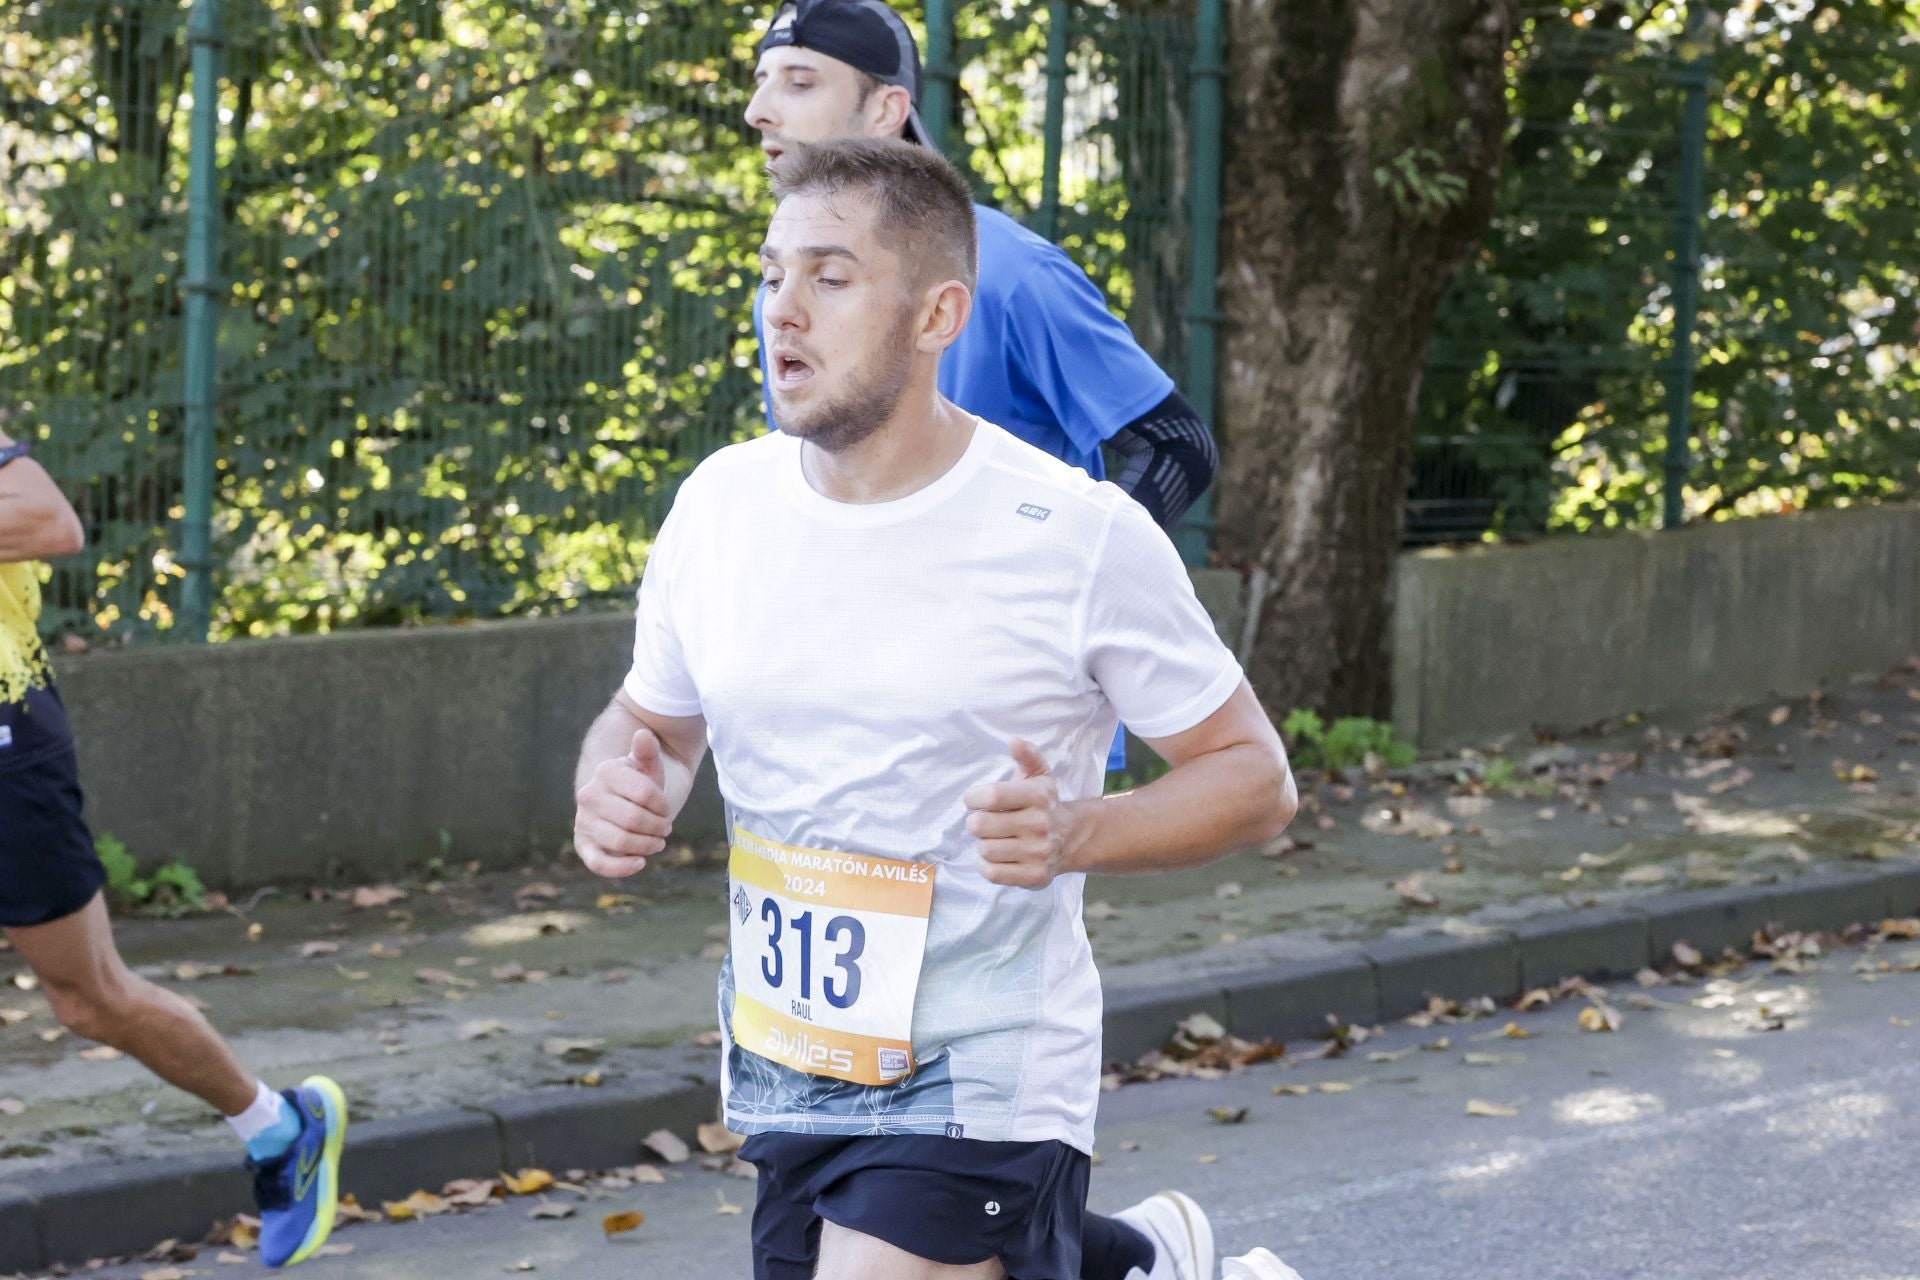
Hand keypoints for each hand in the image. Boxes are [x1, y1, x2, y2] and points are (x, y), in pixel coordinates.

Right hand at [573, 728, 672, 877]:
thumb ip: (647, 751)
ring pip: (620, 841)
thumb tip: (643, 735)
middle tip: (665, 828)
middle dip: (657, 827)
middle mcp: (588, 795)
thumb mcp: (647, 766)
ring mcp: (584, 820)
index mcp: (605, 771)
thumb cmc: (639, 783)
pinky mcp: (583, 844)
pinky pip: (598, 863)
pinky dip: (621, 868)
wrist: (622, 800)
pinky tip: (640, 863)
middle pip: (634, 820)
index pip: (644, 794)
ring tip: (657, 842)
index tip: (665, 808)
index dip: (662, 805)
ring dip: (646, 846)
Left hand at [963, 739, 1074, 889]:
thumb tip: (1014, 741)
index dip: (973, 798)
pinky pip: (992, 873)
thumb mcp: (1039, 776)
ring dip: (982, 844)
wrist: (1072, 838)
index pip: (991, 796)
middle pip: (980, 825)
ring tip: (994, 838)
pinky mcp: (1034, 876)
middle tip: (983, 821)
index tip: (974, 800)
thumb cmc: (1044, 804)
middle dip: (976, 822)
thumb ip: (1027, 756)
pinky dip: (986, 865)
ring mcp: (1038, 853)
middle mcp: (1039, 825)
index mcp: (1038, 796)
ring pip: (984, 849)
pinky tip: (995, 855)